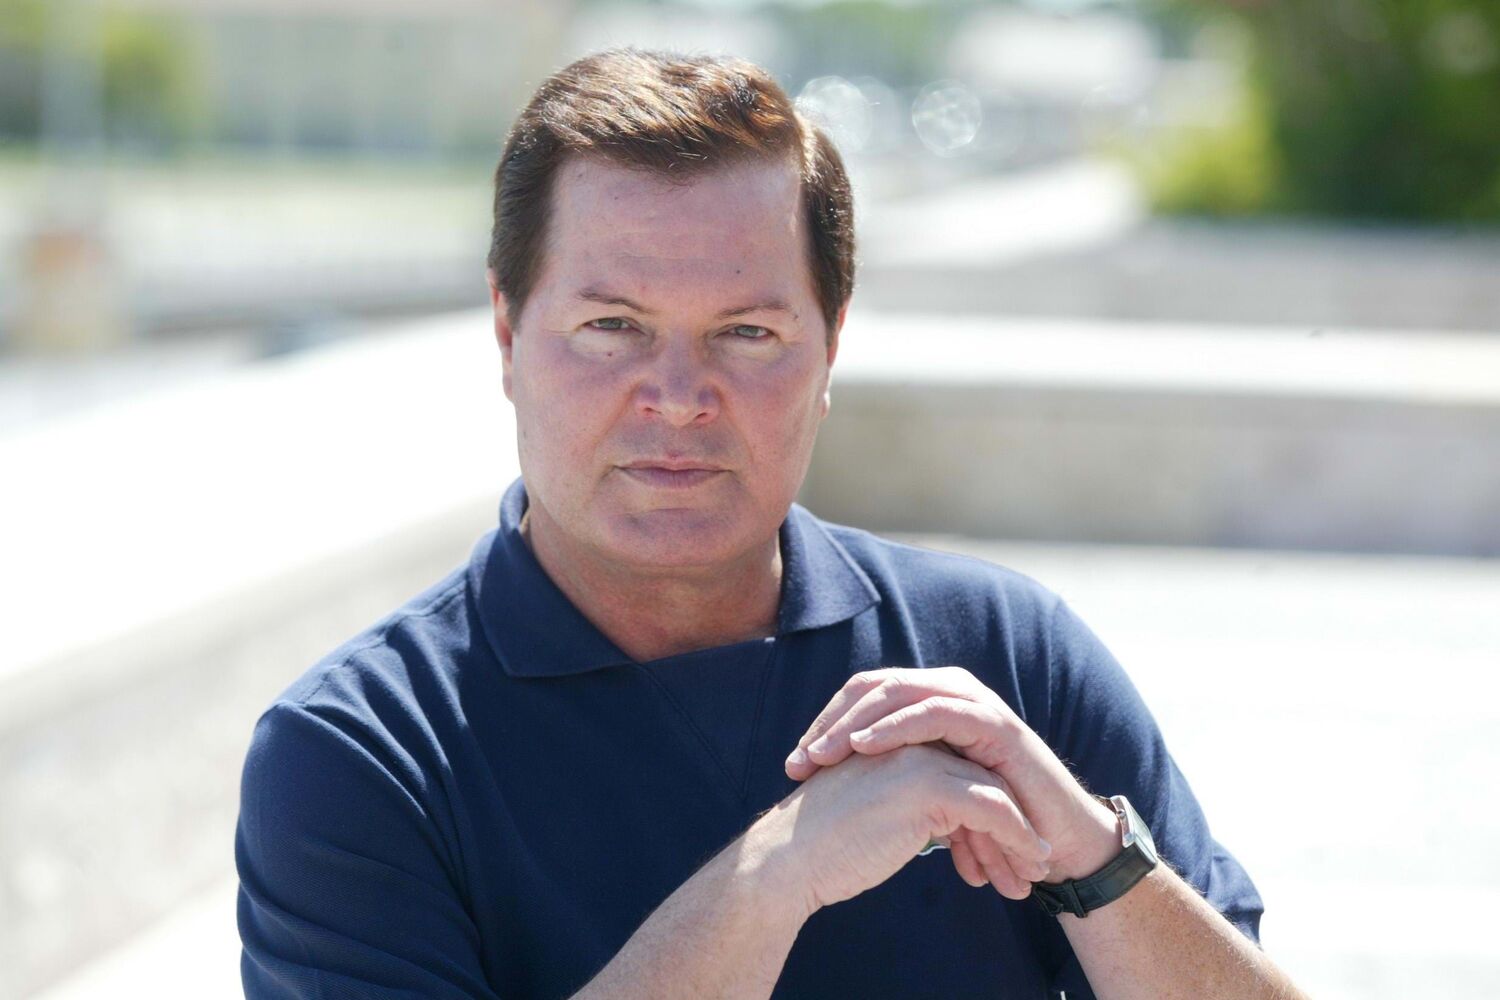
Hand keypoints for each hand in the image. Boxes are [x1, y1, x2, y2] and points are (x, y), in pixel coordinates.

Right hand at [751, 743, 1052, 912]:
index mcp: (894, 738)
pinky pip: (990, 808)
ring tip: (1037, 868)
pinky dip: (1016, 836)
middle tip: (1033, 859)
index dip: (989, 805)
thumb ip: (904, 800)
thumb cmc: (822, 844)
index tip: (1010, 844)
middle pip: (981, 773)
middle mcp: (908, 738)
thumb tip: (939, 823)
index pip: (959, 765)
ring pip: (992, 789)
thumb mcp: (871, 807)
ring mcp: (918, 756)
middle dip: (1012, 820)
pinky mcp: (926, 784)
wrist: (788, 859)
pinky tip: (1029, 862)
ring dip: (1021, 832)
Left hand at [784, 667, 1119, 886]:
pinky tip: (866, 744)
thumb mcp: (928, 798)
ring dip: (854, 722)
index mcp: (926, 704)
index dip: (823, 726)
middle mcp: (946, 692)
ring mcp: (971, 702)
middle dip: (829, 723)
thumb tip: (829, 793)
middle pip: (871, 688)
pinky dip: (897, 725)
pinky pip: (936, 712)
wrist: (1054, 841)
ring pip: (897, 692)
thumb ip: (890, 782)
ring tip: (823, 754)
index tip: (794, 766)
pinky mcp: (993, 722)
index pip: (861, 699)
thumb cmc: (988, 822)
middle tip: (799, 761)